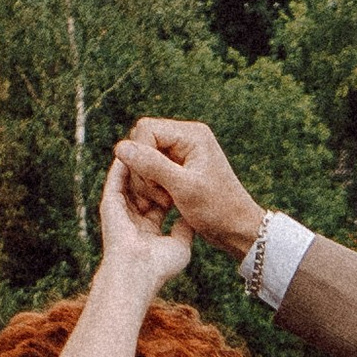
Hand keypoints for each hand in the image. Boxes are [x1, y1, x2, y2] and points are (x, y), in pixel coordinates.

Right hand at [98, 139, 192, 291]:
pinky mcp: (110, 203)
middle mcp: (133, 215)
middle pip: (145, 185)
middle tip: (168, 149)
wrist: (136, 273)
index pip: (160, 196)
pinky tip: (138, 146)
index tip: (185, 168)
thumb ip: (185, 229)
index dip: (171, 182)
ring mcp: (120, 208)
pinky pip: (117, 175)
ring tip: (153, 142)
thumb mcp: (180, 246)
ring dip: (142, 161)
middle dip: (156, 168)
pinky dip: (128, 162)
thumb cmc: (159, 266)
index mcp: (149, 225)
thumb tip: (191, 218)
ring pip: (131, 177)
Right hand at [113, 113, 266, 257]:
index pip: (146, 129)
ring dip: (146, 180)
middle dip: (142, 169)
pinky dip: (151, 186)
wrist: (237, 228)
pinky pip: (151, 169)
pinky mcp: (178, 167)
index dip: (140, 154)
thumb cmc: (216, 209)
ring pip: (143, 157)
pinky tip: (164, 201)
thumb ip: (152, 165)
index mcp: (192, 134)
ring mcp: (181, 152)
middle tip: (159, 194)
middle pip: (142, 141)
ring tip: (165, 201)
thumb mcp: (183, 187)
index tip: (154, 182)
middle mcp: (186, 137)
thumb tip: (120, 147)